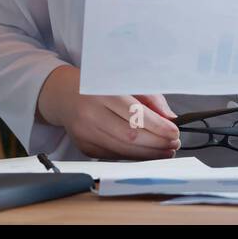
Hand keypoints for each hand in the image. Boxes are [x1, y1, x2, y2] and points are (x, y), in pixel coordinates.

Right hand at [36, 65, 181, 159]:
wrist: (63, 94)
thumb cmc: (97, 85)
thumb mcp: (123, 81)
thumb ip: (148, 98)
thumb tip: (169, 118)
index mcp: (101, 91)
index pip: (134, 114)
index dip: (157, 127)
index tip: (174, 131)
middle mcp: (90, 113)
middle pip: (129, 136)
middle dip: (156, 144)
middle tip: (173, 144)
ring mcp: (84, 132)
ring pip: (122, 150)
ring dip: (148, 154)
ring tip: (165, 152)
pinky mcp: (83, 147)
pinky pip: (113, 155)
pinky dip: (133, 156)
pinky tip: (147, 154)